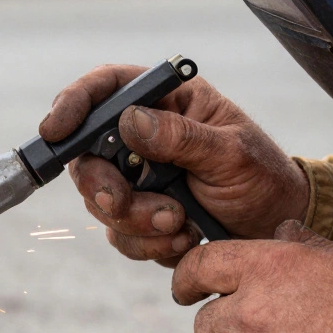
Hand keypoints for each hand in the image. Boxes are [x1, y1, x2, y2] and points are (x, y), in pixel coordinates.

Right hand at [39, 65, 308, 265]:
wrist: (276, 229)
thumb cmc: (263, 177)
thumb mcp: (231, 152)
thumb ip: (182, 136)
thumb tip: (130, 120)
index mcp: (165, 102)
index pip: (105, 89)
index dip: (73, 104)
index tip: (56, 130)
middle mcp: (141, 137)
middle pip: (87, 154)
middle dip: (102, 186)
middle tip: (122, 202)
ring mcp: (136, 178)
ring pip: (99, 200)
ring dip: (133, 220)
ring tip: (178, 224)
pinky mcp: (138, 215)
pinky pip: (118, 234)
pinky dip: (146, 243)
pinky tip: (183, 238)